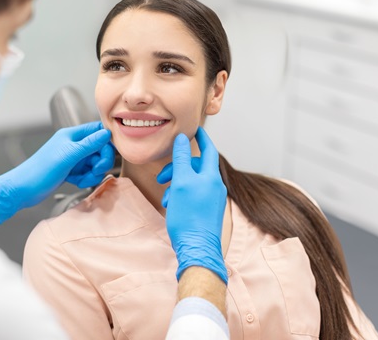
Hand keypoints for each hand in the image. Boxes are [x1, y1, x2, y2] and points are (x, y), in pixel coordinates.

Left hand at [0, 121, 113, 223]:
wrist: (23, 189)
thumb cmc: (41, 170)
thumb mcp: (68, 156)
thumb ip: (89, 144)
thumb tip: (107, 133)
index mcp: (72, 135)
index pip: (97, 131)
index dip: (105, 143)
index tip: (105, 156)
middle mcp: (73, 145)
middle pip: (99, 149)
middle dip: (101, 162)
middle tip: (96, 171)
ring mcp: (72, 158)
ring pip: (94, 163)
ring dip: (93, 173)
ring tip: (82, 180)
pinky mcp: (70, 171)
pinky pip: (87, 173)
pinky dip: (85, 178)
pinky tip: (76, 182)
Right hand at [157, 127, 227, 283]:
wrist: (197, 248)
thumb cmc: (188, 216)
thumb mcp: (181, 183)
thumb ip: (182, 159)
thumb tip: (183, 138)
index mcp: (211, 176)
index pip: (208, 150)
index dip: (201, 138)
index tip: (194, 129)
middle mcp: (215, 186)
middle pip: (196, 167)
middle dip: (178, 168)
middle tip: (162, 176)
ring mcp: (212, 198)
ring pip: (192, 182)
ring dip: (176, 185)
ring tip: (165, 197)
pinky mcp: (207, 210)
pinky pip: (193, 195)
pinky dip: (181, 196)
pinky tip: (171, 206)